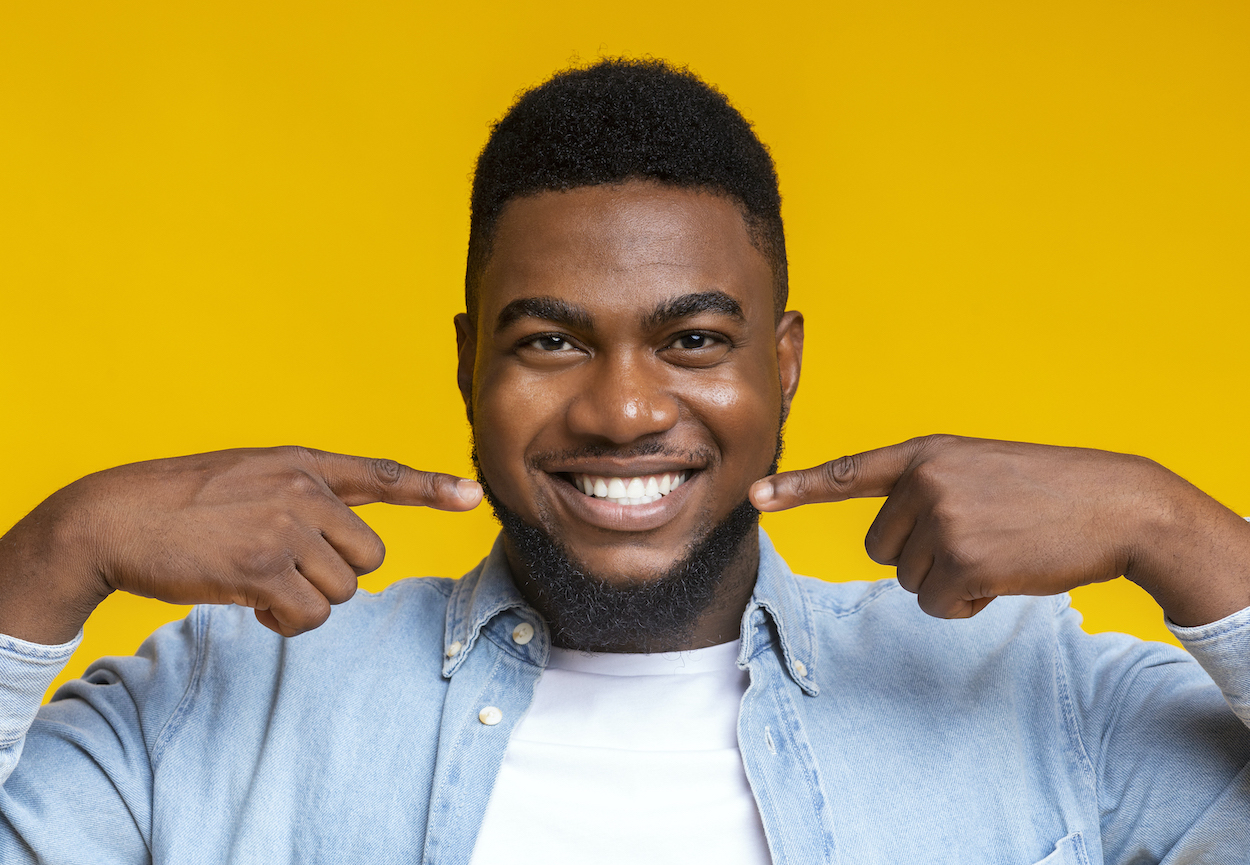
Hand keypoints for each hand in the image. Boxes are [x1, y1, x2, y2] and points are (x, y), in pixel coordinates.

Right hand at [0, 447, 481, 642]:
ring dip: (305, 603)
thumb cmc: (181, 504)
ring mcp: (285, 527)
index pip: (380, 474)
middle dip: (334, 577)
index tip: (471, 494)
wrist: (113, 517)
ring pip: (342, 592)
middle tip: (286, 572)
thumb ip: (301, 497)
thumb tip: (345, 549)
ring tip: (259, 584)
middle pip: (369, 557)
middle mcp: (303, 490)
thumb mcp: (250, 478)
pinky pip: (308, 615)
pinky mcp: (263, 567)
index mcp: (302, 464)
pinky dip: (286, 622)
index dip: (430, 487)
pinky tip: (252, 604)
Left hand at [750, 435, 1249, 624]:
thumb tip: (889, 546)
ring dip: (949, 581)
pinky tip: (1005, 576)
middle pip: (881, 549)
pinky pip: (937, 605)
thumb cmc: (1047, 491)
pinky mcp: (964, 560)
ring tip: (998, 551)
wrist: (1115, 505)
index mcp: (925, 454)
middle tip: (977, 539)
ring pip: (909, 580)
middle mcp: (923, 482)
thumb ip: (927, 491)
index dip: (797, 487)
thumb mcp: (978, 470)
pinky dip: (967, 604)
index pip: (847, 472)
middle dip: (922, 558)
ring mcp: (942, 520)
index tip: (754, 496)